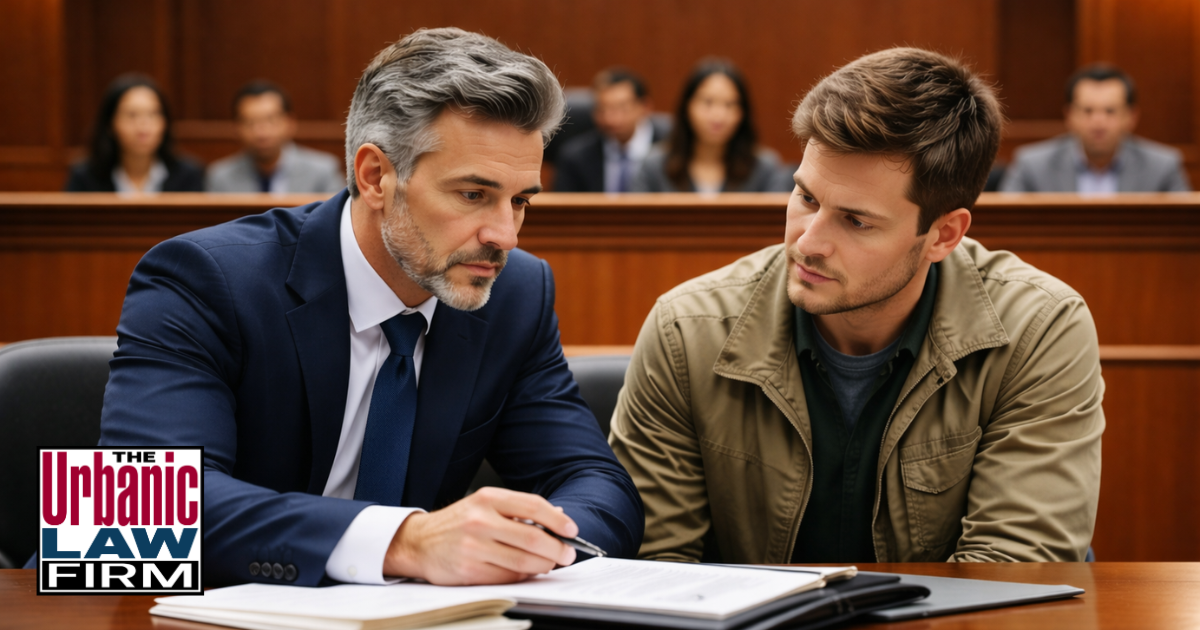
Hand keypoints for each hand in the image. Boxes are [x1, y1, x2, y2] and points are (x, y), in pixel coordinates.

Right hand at [382, 487, 578, 584]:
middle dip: (557, 549)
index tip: (572, 530)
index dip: (557, 521)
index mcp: (488, 498)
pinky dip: (523, 576)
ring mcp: (473, 547)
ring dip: (544, 565)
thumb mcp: (485, 505)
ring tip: (550, 564)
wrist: (419, 541)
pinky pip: (507, 577)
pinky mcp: (469, 570)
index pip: (533, 506)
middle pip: (532, 539)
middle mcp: (480, 520)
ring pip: (523, 561)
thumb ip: (520, 509)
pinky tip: (526, 571)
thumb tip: (558, 515)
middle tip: (567, 554)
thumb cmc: (457, 523)